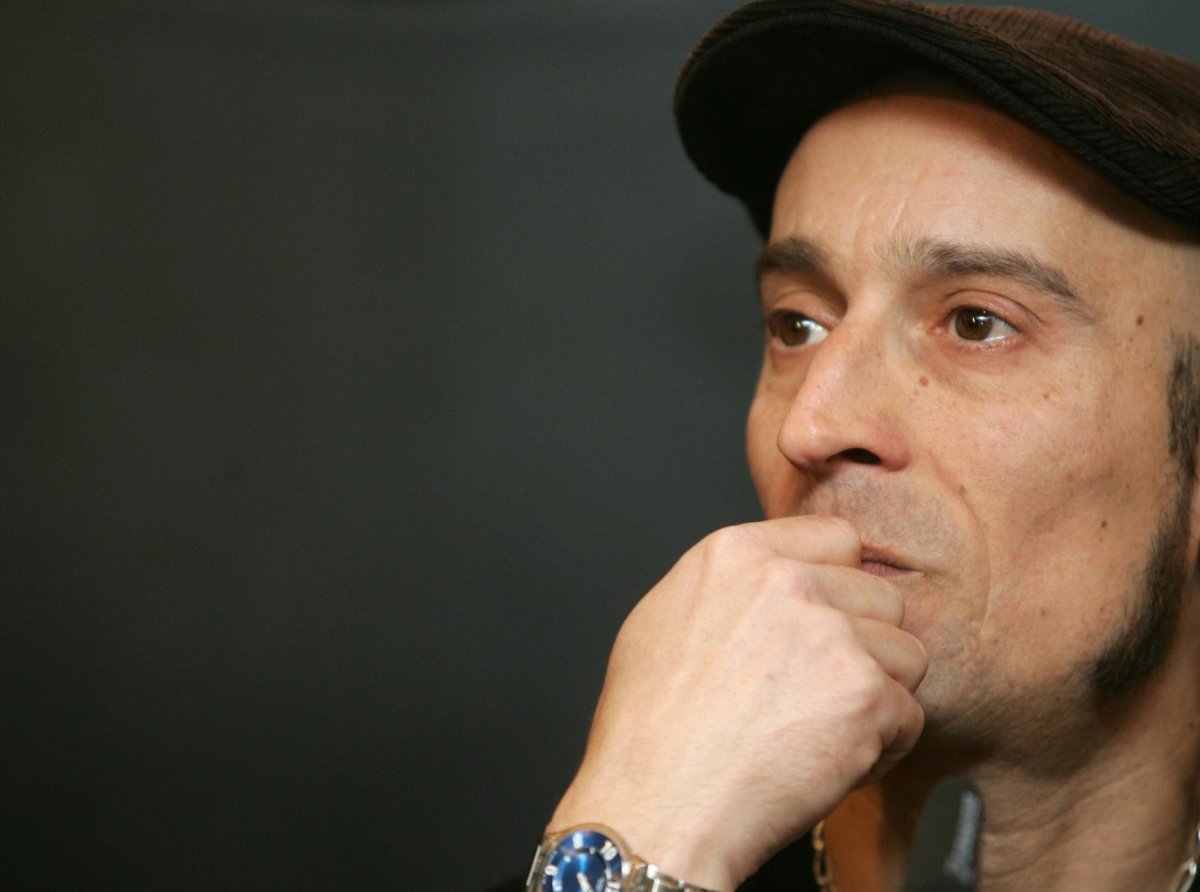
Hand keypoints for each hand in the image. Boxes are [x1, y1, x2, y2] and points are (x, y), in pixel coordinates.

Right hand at [547, 516, 926, 890]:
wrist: (656, 808)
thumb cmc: (648, 732)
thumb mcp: (664, 620)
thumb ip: (731, 586)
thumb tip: (772, 581)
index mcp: (735, 554)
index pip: (836, 538)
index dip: (837, 587)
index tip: (826, 623)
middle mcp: (787, 582)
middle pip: (880, 596)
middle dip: (863, 644)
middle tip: (817, 691)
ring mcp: (830, 635)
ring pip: (905, 654)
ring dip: (877, 695)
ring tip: (821, 729)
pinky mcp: (864, 694)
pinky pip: (910, 715)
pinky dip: (880, 749)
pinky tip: (827, 762)